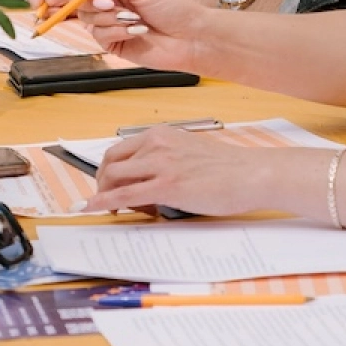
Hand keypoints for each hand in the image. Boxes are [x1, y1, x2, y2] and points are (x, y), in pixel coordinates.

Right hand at [64, 0, 215, 72]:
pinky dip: (117, 32)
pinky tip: (137, 31)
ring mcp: (106, 19)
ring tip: (135, 18)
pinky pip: (98, 35)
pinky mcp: (110, 40)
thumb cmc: (172, 6)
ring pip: (85, 17)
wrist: (190, 37)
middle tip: (110, 3)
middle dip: (90, 0)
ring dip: (110, 18)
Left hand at [86, 127, 277, 215]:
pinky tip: (93, 209)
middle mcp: (157, 144)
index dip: (110, 169)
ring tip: (113, 211)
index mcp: (162, 134)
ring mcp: (160, 164)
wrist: (251, 174)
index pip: (121, 149)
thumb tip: (148, 183)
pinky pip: (124, 195)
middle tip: (106, 199)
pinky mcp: (166, 185)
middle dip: (102, 182)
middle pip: (111, 162)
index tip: (108, 183)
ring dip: (105, 195)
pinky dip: (103, 202)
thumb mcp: (189, 154)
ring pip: (113, 178)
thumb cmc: (228, 168)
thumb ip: (165, 161)